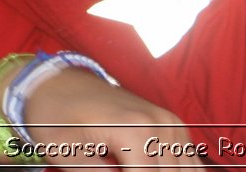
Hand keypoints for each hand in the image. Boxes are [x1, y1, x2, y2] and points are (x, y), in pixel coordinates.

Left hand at [20, 67, 200, 167]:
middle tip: (115, 166)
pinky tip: (160, 169)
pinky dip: (179, 168)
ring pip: (186, 169)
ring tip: (131, 166)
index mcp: (133, 131)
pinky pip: (189, 158)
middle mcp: (159, 124)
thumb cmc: (56, 117)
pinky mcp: (172, 123)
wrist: (58, 83)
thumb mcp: (66, 154)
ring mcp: (169, 121)